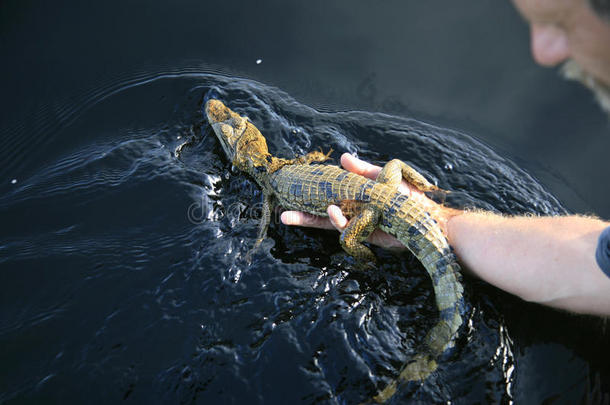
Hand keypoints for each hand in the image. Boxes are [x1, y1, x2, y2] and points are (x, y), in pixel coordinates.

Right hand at [280, 153, 459, 249]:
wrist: (428, 217)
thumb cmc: (408, 196)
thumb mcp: (383, 177)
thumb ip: (362, 170)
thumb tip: (342, 157)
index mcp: (354, 198)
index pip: (327, 197)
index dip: (310, 196)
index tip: (291, 193)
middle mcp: (353, 212)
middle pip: (322, 214)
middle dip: (302, 216)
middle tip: (282, 214)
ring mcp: (358, 224)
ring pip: (331, 224)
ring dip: (314, 220)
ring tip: (299, 213)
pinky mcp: (366, 234)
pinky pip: (347, 229)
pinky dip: (338, 221)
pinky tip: (332, 213)